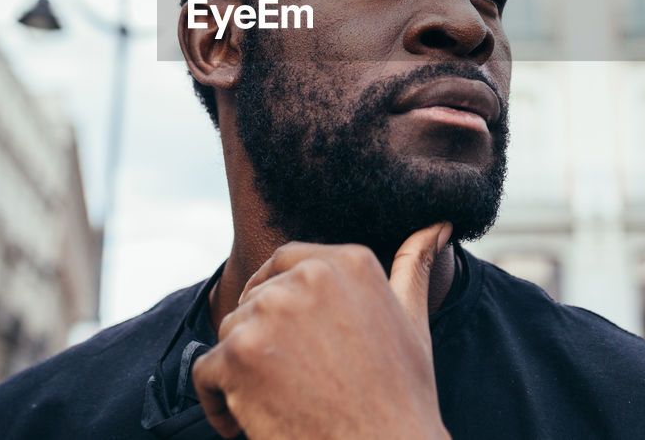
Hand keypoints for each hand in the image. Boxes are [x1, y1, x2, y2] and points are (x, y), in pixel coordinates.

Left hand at [192, 223, 453, 439]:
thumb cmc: (402, 397)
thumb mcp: (413, 322)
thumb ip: (413, 267)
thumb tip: (439, 225)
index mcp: (348, 262)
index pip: (285, 262)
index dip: (276, 297)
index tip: (286, 336)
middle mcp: (307, 278)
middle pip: (255, 301)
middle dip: (264, 344)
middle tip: (295, 386)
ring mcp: (269, 314)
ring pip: (229, 334)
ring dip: (242, 373)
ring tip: (278, 405)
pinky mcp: (238, 356)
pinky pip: (205, 372)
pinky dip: (217, 404)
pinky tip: (246, 425)